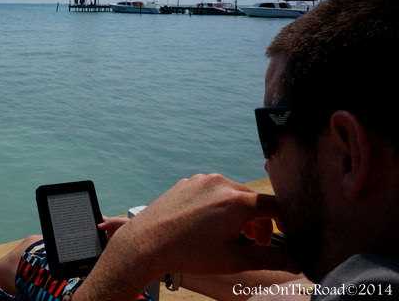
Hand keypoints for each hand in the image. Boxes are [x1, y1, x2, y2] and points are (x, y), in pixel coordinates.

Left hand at [75, 174, 290, 300]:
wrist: (145, 244)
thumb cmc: (189, 254)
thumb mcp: (234, 260)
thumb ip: (270, 259)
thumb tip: (296, 262)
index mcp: (237, 201)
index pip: (275, 206)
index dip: (287, 222)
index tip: (287, 235)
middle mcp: (221, 183)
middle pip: (253, 199)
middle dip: (260, 221)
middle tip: (257, 243)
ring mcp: (201, 180)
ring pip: (232, 194)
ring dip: (240, 213)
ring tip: (232, 236)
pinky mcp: (187, 182)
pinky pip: (212, 190)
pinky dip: (220, 206)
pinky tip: (209, 226)